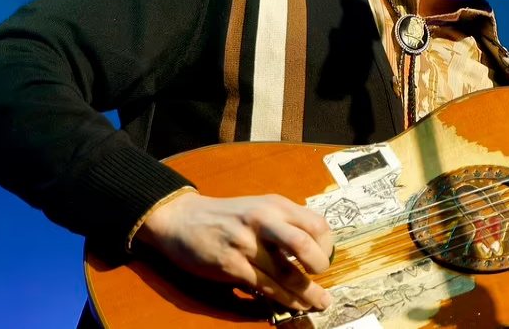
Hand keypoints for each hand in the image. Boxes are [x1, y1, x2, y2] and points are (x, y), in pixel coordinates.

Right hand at [134, 192, 334, 311]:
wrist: (181, 218)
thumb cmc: (226, 215)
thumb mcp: (259, 207)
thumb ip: (285, 222)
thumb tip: (314, 249)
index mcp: (275, 205)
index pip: (316, 223)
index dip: (326, 244)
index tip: (325, 258)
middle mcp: (263, 221)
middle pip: (304, 244)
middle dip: (319, 265)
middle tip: (322, 276)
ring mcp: (246, 244)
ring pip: (285, 273)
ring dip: (306, 292)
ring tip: (320, 303)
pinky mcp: (230, 265)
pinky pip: (264, 287)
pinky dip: (283, 299)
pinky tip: (295, 304)